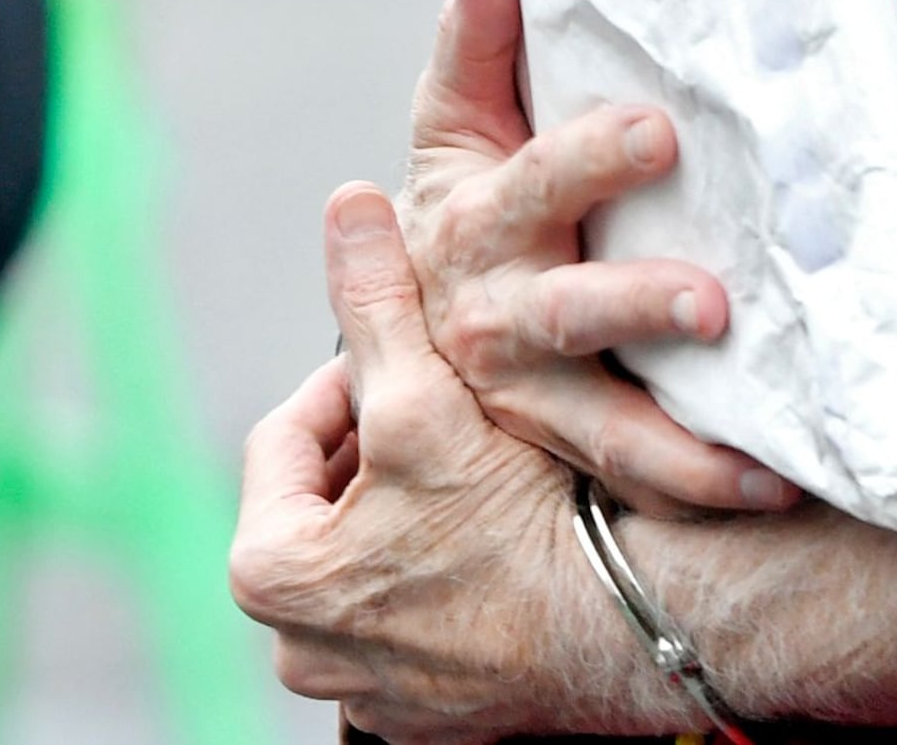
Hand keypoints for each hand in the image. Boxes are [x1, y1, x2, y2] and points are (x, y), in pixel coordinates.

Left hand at [228, 185, 666, 742]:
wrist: (627, 629)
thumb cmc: (517, 516)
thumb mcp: (428, 394)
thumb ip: (378, 300)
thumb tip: (347, 203)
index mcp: (269, 571)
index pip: (291, 436)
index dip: (356, 378)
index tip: (418, 355)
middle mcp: (297, 649)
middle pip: (333, 504)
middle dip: (386, 452)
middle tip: (454, 409)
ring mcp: (364, 692)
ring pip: (377, 564)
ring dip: (417, 516)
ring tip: (486, 470)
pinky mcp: (428, 717)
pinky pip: (424, 623)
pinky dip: (453, 580)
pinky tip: (509, 540)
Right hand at [401, 0, 797, 516]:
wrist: (407, 340)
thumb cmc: (463, 207)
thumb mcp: (454, 126)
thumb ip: (475, 40)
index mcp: (476, 221)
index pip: (537, 182)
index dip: (593, 158)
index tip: (659, 131)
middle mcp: (496, 317)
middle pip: (568, 313)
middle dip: (638, 304)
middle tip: (712, 300)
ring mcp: (531, 398)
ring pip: (604, 423)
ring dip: (679, 441)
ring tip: (758, 453)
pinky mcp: (568, 450)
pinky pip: (637, 476)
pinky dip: (702, 485)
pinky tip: (772, 486)